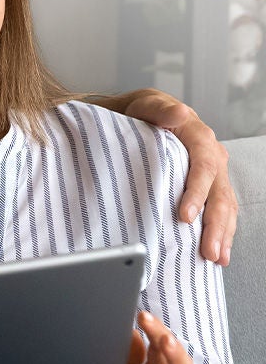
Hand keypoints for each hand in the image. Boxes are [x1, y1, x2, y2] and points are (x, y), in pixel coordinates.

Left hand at [119, 89, 236, 264]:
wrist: (139, 116)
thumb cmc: (139, 112)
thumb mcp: (145, 105)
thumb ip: (161, 110)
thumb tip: (179, 114)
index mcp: (199, 136)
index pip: (203, 167)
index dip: (197, 193)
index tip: (185, 217)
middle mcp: (212, 156)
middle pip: (220, 193)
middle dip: (215, 225)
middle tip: (208, 251)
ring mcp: (213, 173)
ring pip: (225, 206)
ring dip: (222, 234)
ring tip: (217, 258)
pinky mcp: (208, 186)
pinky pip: (220, 210)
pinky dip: (221, 232)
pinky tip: (218, 252)